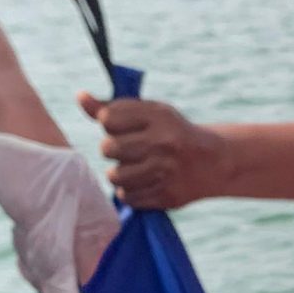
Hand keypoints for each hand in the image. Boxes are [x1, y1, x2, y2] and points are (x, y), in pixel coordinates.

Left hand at [0, 134, 119, 292]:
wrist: (14, 125)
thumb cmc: (33, 170)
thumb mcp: (43, 224)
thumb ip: (58, 272)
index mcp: (104, 231)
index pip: (84, 281)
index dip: (56, 277)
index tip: (39, 254)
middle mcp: (93, 230)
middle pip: (64, 275)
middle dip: (38, 260)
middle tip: (29, 226)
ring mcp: (73, 225)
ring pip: (47, 261)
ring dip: (28, 246)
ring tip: (24, 214)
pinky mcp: (55, 220)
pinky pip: (38, 245)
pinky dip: (24, 235)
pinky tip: (20, 213)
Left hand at [80, 93, 229, 209]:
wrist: (213, 161)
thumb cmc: (171, 132)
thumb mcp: (149, 113)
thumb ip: (112, 107)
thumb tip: (80, 96)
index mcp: (159, 115)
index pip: (108, 119)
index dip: (110, 124)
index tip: (123, 128)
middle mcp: (163, 142)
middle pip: (108, 148)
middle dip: (112, 150)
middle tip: (129, 150)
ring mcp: (166, 171)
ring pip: (115, 176)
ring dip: (119, 173)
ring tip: (133, 168)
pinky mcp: (167, 196)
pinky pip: (128, 197)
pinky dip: (131, 191)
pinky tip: (144, 182)